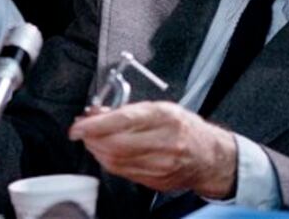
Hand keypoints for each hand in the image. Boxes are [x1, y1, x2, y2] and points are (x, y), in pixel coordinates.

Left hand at [68, 101, 236, 198]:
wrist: (210, 156)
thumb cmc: (185, 127)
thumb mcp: (161, 108)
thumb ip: (128, 110)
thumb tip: (97, 113)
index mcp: (165, 117)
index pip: (124, 120)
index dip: (96, 124)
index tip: (78, 126)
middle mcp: (165, 142)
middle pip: (115, 145)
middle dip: (92, 138)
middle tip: (82, 130)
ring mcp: (161, 165)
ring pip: (116, 161)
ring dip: (97, 150)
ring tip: (92, 140)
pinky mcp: (156, 181)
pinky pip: (123, 172)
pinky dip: (109, 161)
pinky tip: (106, 152)